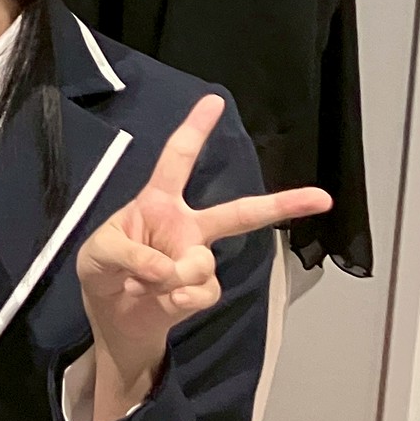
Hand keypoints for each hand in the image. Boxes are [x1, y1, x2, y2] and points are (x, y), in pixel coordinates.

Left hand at [76, 93, 330, 420]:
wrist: (113, 320)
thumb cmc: (102, 272)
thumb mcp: (97, 255)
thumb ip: (128, 254)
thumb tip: (171, 268)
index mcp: (157, 203)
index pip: (177, 160)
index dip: (194, 130)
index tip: (215, 100)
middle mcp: (186, 227)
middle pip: (238, 213)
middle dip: (281, 205)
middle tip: (322, 197)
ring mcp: (197, 260)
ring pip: (201, 265)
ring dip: (170, 278)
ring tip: (143, 283)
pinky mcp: (202, 292)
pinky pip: (201, 293)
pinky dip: (176, 300)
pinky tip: (158, 301)